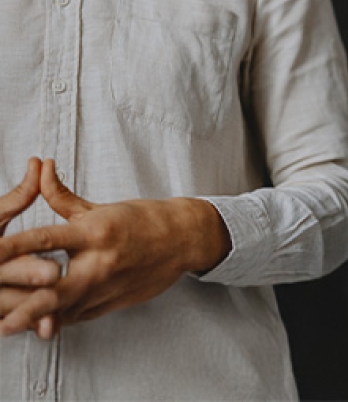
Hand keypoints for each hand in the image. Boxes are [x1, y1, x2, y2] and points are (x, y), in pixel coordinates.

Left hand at [0, 159, 230, 336]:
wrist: (183, 239)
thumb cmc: (143, 219)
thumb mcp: (100, 207)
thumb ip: (61, 196)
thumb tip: (39, 167)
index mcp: (96, 231)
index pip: (46, 238)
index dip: (13, 246)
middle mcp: (99, 262)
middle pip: (54, 287)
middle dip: (24, 302)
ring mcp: (104, 287)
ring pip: (62, 310)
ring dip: (33, 319)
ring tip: (8, 326)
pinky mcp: (107, 304)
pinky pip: (74, 316)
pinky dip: (53, 320)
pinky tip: (34, 325)